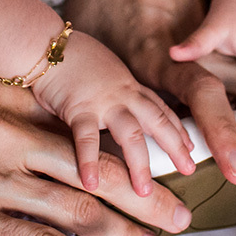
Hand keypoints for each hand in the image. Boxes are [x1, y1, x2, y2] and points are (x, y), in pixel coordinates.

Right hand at [31, 32, 194, 196]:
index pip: (160, 109)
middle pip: (157, 121)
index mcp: (128, 85)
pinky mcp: (78, 108)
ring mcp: (103, 101)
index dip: (177, 129)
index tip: (189, 147)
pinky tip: (92, 183)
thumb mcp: (102, 71)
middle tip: (189, 169)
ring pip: (131, 134)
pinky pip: (87, 139)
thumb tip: (114, 113)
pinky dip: (90, 161)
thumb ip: (112, 92)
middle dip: (175, 146)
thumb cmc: (68, 57)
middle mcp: (122, 94)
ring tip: (144, 192)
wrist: (46, 43)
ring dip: (140, 164)